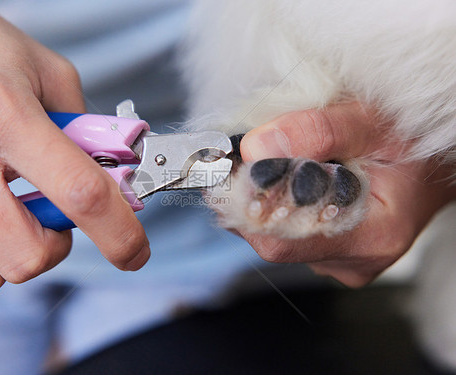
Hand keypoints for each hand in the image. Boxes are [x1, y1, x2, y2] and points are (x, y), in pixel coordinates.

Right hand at [0, 0, 148, 297]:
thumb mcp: (40, 68)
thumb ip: (81, 125)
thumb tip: (110, 178)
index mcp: (2, 111)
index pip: (80, 193)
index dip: (120, 234)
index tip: (134, 252)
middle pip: (26, 255)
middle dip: (54, 246)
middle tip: (48, 215)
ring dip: (7, 257)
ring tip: (3, 217)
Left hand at [239, 102, 454, 286]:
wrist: (434, 166)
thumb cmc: (413, 143)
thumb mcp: (372, 121)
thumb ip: (317, 131)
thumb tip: (255, 147)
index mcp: (371, 237)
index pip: (281, 241)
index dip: (246, 203)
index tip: (229, 165)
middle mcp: (352, 262)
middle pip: (270, 239)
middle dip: (248, 196)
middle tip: (246, 152)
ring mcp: (338, 262)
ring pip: (272, 235)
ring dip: (260, 198)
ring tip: (275, 161)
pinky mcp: (328, 255)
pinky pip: (284, 233)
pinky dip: (273, 204)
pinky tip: (287, 179)